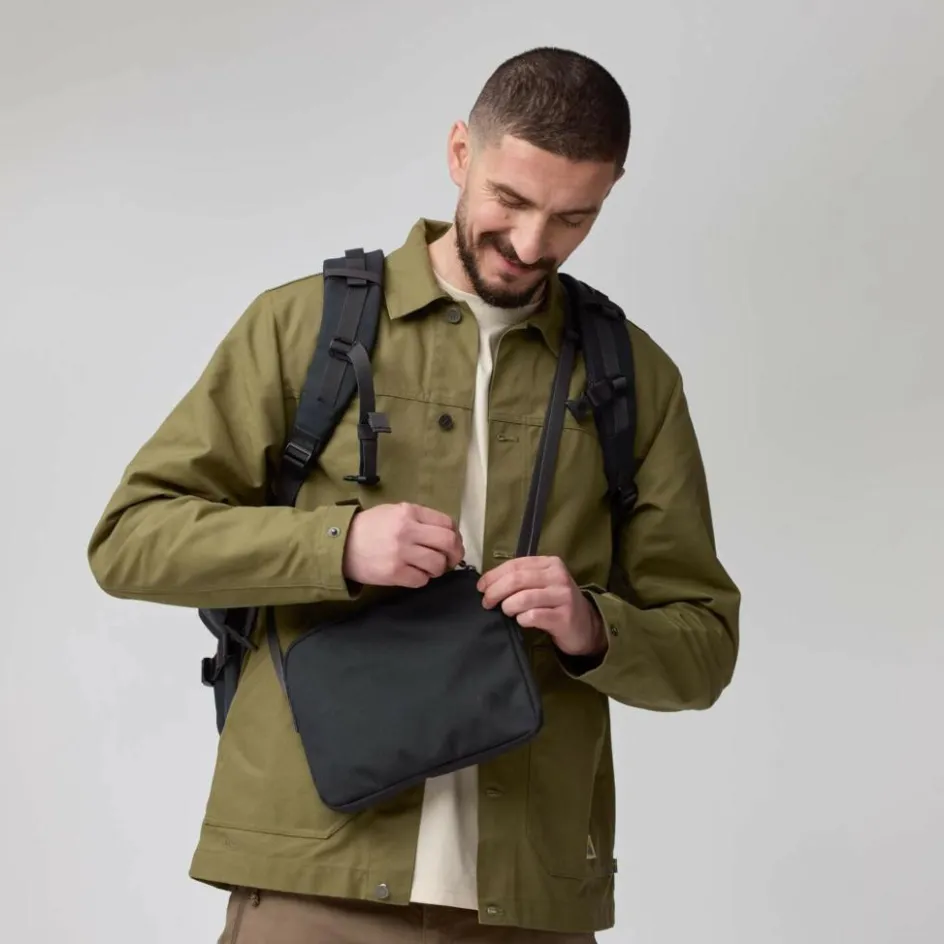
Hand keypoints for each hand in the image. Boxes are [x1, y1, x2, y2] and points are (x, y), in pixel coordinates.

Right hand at [342, 502, 464, 588]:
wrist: (340, 545)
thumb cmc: (369, 528)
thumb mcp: (394, 512)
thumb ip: (419, 518)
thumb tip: (446, 532)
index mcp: (409, 512)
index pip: (447, 523)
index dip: (455, 535)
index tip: (453, 543)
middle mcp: (407, 530)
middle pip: (448, 542)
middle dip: (454, 554)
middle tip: (450, 560)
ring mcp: (401, 553)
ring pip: (437, 564)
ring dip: (438, 569)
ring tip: (429, 568)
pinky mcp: (394, 573)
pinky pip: (422, 579)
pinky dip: (423, 579)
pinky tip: (415, 574)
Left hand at [476, 556, 606, 656]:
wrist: (585, 625)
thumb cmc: (556, 603)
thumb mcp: (542, 584)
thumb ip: (520, 579)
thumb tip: (487, 583)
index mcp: (550, 563)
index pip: (515, 565)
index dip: (494, 575)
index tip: (481, 587)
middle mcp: (558, 576)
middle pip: (517, 580)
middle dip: (495, 591)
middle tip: (487, 603)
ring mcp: (563, 596)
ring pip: (523, 598)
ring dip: (508, 606)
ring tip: (506, 612)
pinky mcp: (564, 617)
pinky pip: (533, 616)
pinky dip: (522, 619)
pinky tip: (522, 621)